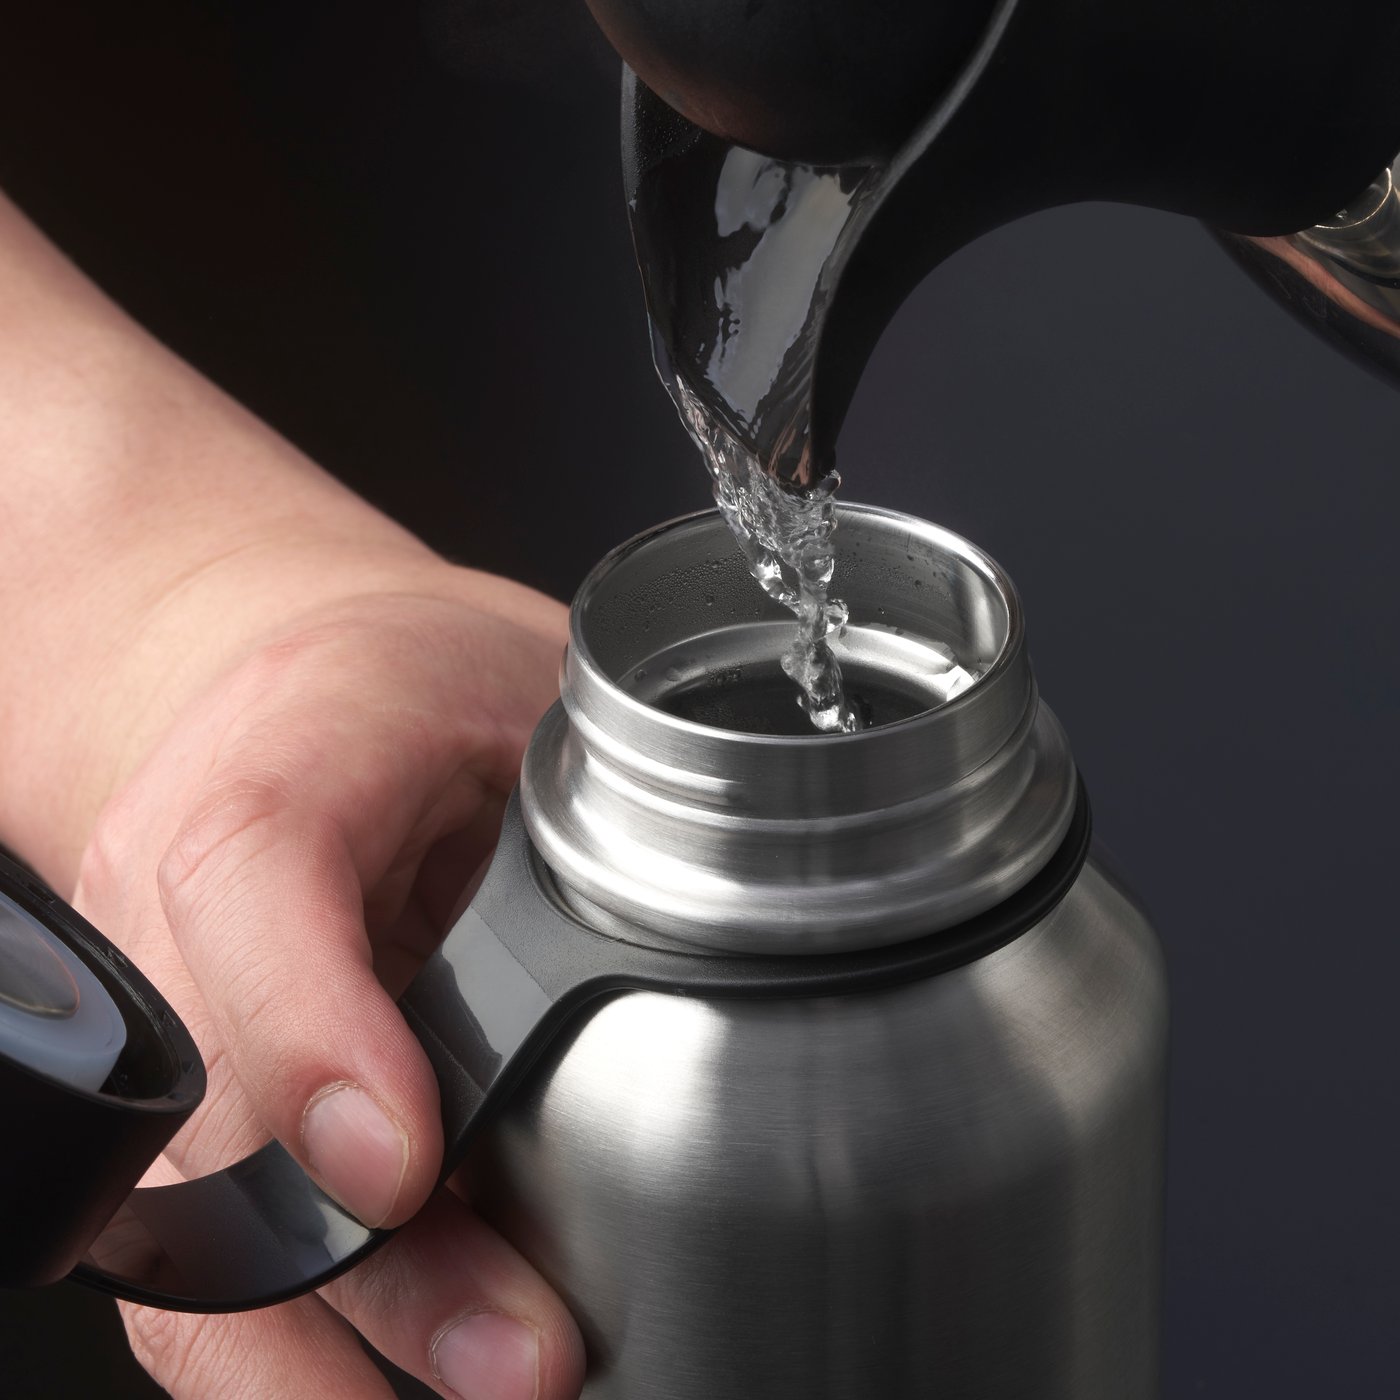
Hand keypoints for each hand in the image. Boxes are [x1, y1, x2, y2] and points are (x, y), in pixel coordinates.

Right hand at [72, 556, 585, 1399]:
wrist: (285, 693)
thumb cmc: (414, 686)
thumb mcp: (525, 686)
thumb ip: (598, 799)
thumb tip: (739, 923)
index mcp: (279, 756)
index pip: (248, 880)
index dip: (310, 1033)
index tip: (405, 1165)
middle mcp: (179, 901)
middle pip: (225, 1108)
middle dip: (369, 1265)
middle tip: (520, 1354)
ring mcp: (167, 1013)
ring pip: (196, 1220)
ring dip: (332, 1349)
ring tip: (493, 1387)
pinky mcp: (187, 1098)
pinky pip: (204, 1251)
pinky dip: (294, 1351)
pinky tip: (407, 1389)